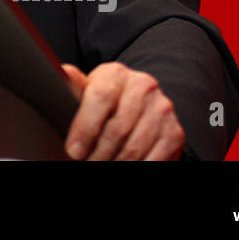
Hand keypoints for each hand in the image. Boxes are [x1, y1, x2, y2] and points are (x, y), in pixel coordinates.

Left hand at [60, 62, 185, 159]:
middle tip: (86, 163)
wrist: (141, 102)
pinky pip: (153, 159)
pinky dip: (137, 166)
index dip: (85, 128)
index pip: (101, 98)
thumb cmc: (108, 97)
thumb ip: (77, 87)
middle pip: (117, 129)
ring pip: (134, 148)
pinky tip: (123, 165)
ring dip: (115, 163)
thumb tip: (63, 73)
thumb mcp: (90, 89)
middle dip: (98, 154)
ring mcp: (162, 110)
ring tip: (101, 165)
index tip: (73, 150)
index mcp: (117, 74)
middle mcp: (143, 87)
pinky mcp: (174, 132)